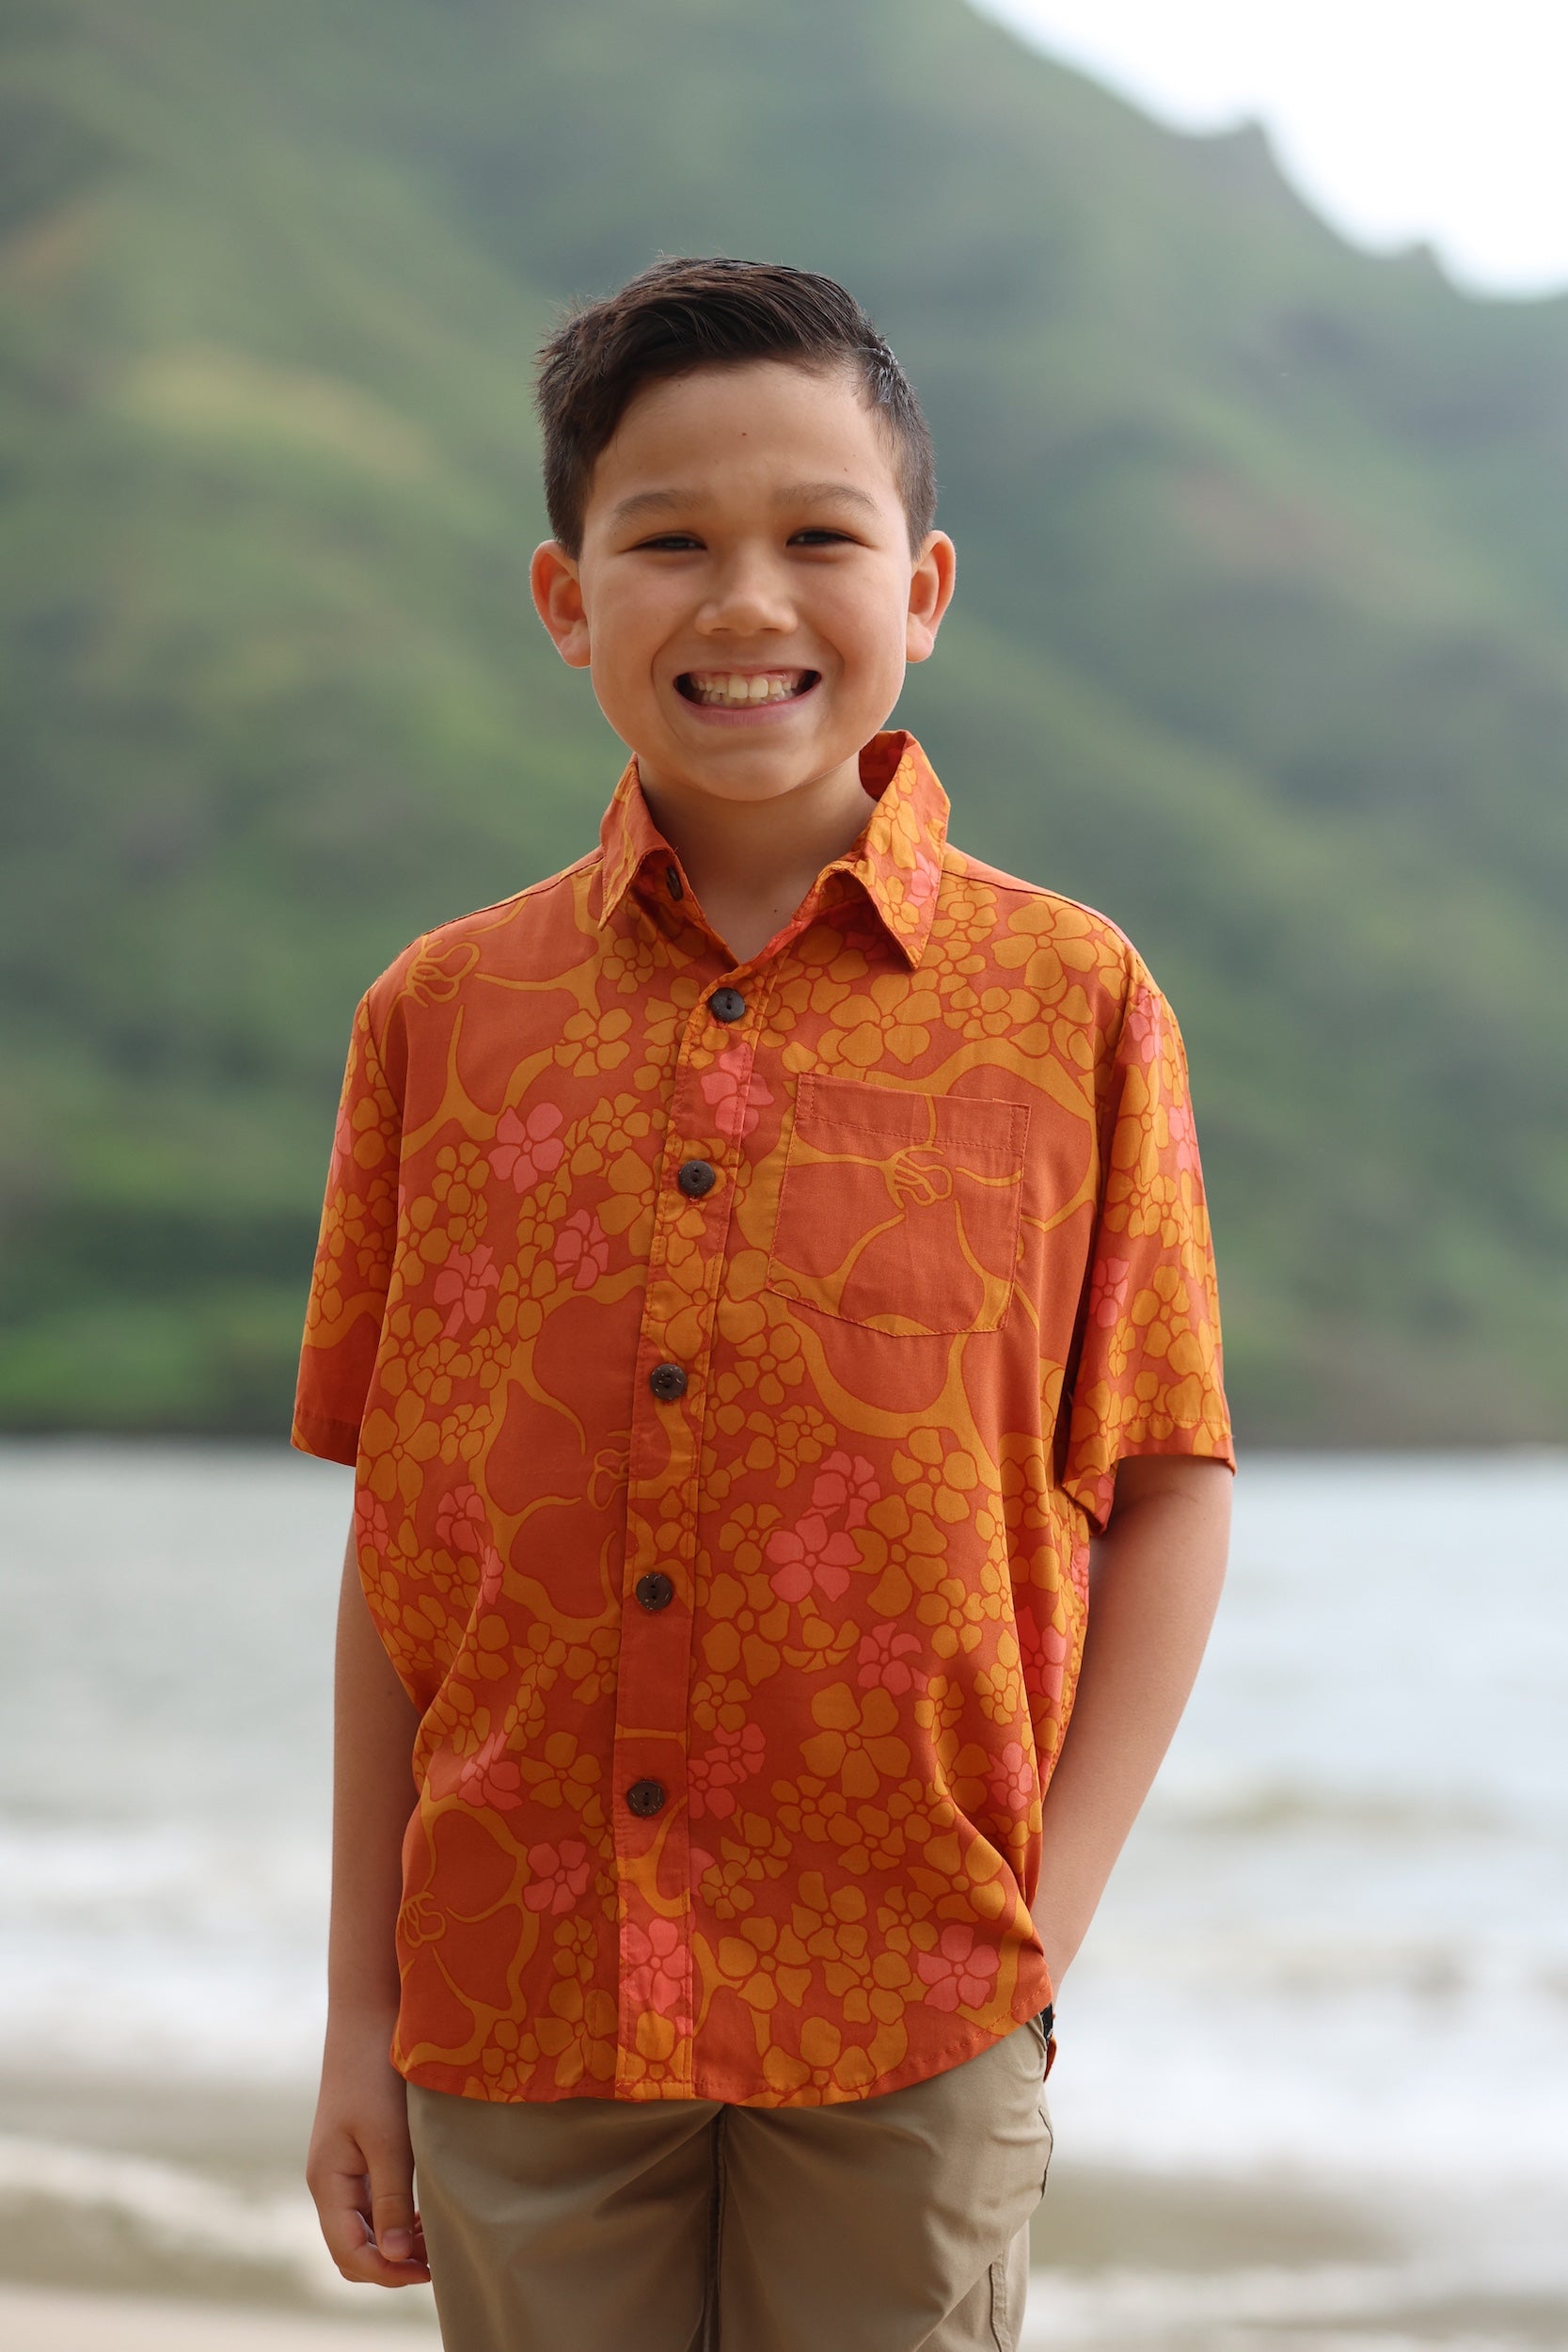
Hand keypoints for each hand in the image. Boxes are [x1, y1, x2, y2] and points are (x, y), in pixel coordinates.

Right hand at [306, 2017, 430, 2286]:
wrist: (368, 2017)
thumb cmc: (377, 2075)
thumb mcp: (389, 2140)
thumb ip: (391, 2199)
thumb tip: (395, 2258)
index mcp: (328, 2183)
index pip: (349, 2254)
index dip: (388, 2274)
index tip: (431, 2271)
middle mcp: (329, 2182)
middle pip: (353, 2248)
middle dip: (392, 2263)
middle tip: (439, 2259)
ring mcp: (341, 2168)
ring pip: (364, 2227)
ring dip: (397, 2241)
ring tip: (439, 2237)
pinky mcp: (356, 2152)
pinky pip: (372, 2202)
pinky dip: (397, 2217)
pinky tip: (427, 2210)